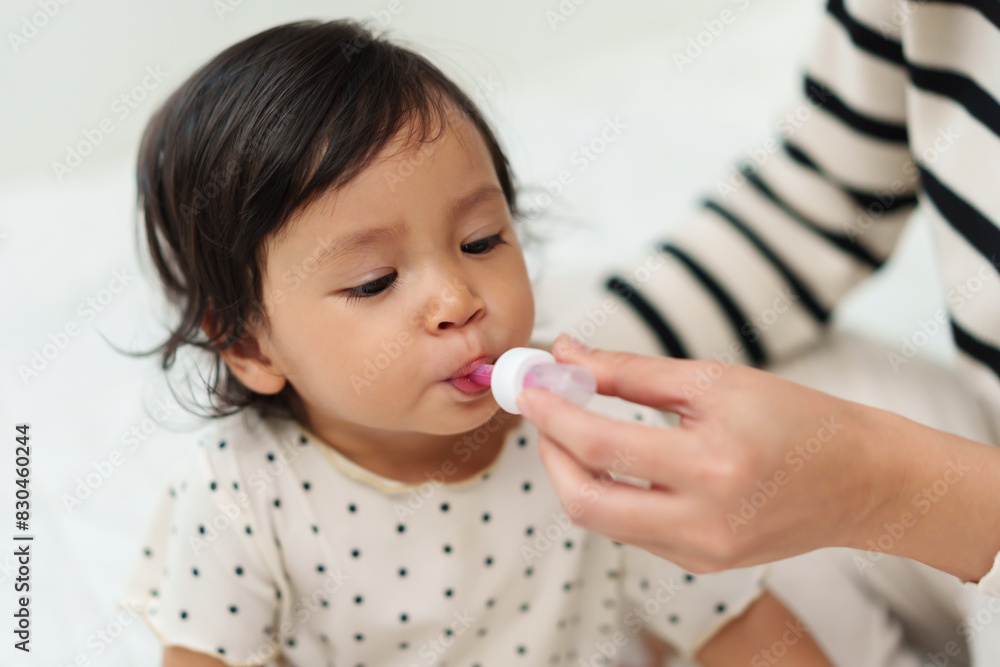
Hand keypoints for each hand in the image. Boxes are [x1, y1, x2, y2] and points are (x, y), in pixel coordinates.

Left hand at [517, 334, 893, 572]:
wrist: (860, 479)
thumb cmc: (796, 419)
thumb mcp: (713, 379)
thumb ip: (631, 370)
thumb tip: (568, 356)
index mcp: (711, 465)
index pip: (600, 445)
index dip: (551, 413)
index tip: (528, 386)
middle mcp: (704, 521)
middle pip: (585, 503)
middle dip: (550, 455)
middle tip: (544, 414)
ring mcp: (701, 553)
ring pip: (603, 521)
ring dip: (575, 474)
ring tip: (576, 429)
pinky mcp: (701, 564)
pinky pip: (632, 532)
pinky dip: (610, 494)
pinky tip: (616, 462)